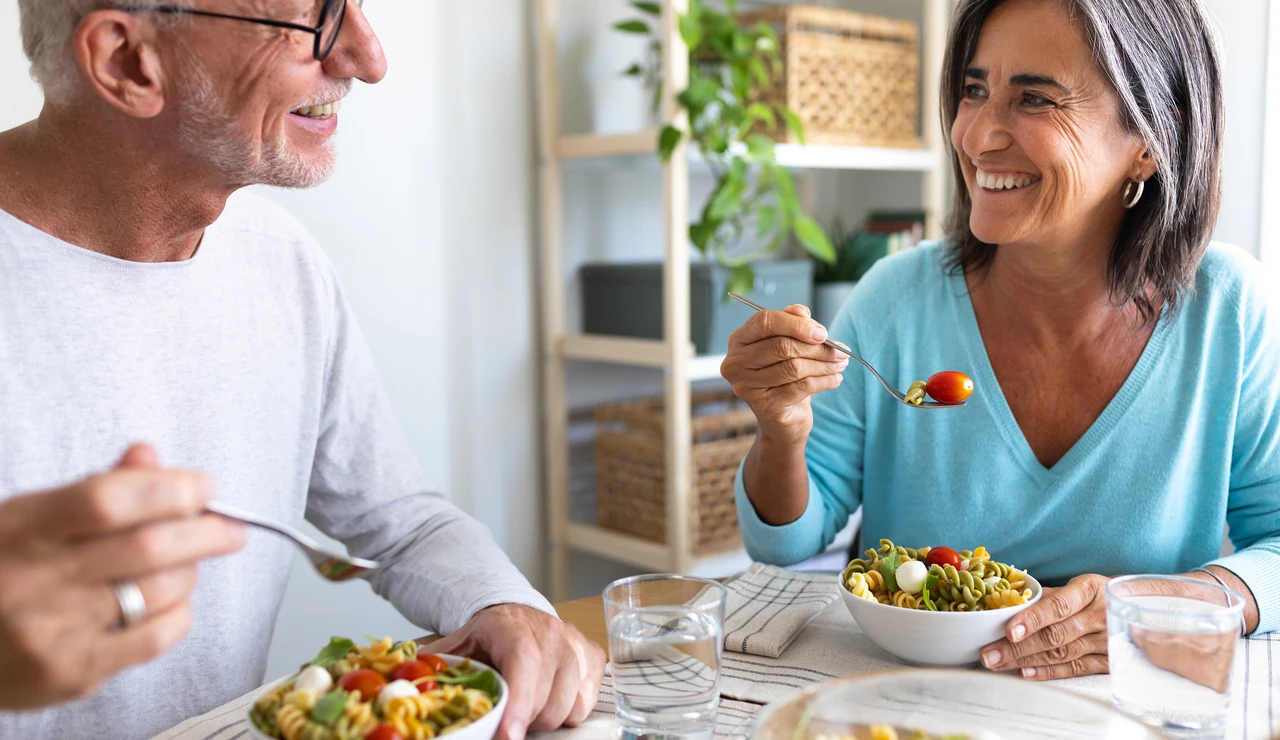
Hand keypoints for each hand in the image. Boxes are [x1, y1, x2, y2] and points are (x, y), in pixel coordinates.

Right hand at [0, 444, 245, 708]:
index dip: (168, 488)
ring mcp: (52, 631)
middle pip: (148, 547)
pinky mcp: (71, 672)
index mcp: (22, 529)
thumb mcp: (28, 520)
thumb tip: (148, 456)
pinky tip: (169, 603)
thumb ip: (92, 491)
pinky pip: (154, 637)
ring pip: (160, 590)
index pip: (108, 500)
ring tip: (187, 563)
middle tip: (230, 527)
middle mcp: (35, 580)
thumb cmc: (0, 573)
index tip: (203, 486)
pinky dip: (177, 614)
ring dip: (189, 571)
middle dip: (206, 532)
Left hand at [431, 603, 605, 739]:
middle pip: (546, 699)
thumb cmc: (488, 636)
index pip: (524, 663)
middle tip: (504, 720)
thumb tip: (407, 689)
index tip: (507, 737)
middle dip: (523, 721)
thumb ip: (438, 668)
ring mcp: (577, 645)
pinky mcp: (594, 657)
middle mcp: (553, 633)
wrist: (517, 613)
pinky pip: (586, 704)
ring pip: (569, 708)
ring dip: (544, 718)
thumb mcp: (459, 645)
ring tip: (525, 706)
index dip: (519, 703)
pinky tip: (548, 697)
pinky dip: (567, 711)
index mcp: (514, 627)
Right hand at [720, 304, 848, 444]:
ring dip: (824, 364)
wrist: (781, 420)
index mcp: (738, 340)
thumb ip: (792, 323)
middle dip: (817, 347)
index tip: (822, 332)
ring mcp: (746, 386)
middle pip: (781, 346)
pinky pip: (801, 387)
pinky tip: (835, 379)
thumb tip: (801, 312)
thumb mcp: (788, 344)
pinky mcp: (764, 406)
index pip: (764, 322)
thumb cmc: (783, 377)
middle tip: (841, 350)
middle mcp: (736, 363)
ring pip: (794, 367)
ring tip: (841, 363)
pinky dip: (824, 381)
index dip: (795, 324)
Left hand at [980, 574, 1109, 679]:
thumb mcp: (1079, 585)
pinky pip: (1076, 668)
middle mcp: (1101, 615)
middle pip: (1055, 635)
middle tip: (989, 654)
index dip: (1033, 618)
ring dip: (1026, 661)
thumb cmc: (1100, 594)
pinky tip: (1026, 673)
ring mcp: (1107, 641)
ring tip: (998, 664)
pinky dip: (1049, 672)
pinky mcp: (1110, 660)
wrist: (1144, 607)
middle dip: (1017, 647)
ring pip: (1062, 654)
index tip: (1009, 630)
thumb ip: (1048, 596)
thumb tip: (1007, 603)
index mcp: (1091, 589)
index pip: (1058, 605)